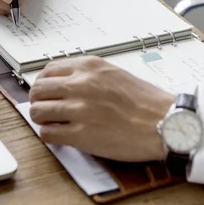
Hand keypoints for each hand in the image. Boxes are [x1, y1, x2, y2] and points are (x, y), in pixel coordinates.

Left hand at [29, 56, 174, 161]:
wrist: (166, 123)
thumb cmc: (146, 102)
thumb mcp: (114, 74)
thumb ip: (87, 75)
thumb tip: (63, 83)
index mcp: (89, 67)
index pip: (47, 70)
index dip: (43, 83)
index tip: (45, 91)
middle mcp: (80, 84)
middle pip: (37, 90)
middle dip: (38, 100)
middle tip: (45, 108)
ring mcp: (79, 109)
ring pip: (37, 112)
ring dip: (41, 119)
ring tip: (51, 123)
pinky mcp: (81, 134)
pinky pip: (48, 134)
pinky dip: (50, 136)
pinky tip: (60, 137)